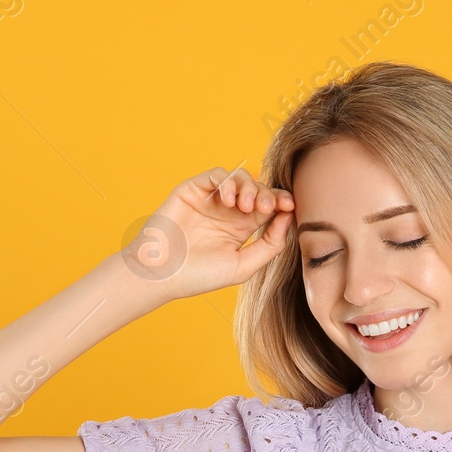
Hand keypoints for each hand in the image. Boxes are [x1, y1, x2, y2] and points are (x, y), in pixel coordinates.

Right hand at [127, 166, 294, 299]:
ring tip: (245, 206)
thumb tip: (289, 218)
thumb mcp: (243, 266)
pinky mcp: (193, 190)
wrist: (161, 275)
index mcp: (242, 228)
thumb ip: (270, 244)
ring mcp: (211, 199)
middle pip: (258, 189)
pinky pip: (217, 175)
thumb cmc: (199, 276)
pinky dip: (227, 182)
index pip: (269, 207)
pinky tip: (228, 201)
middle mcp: (228, 211)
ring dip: (249, 187)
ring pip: (240, 178)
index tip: (290, 207)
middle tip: (266, 209)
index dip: (282, 202)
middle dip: (267, 195)